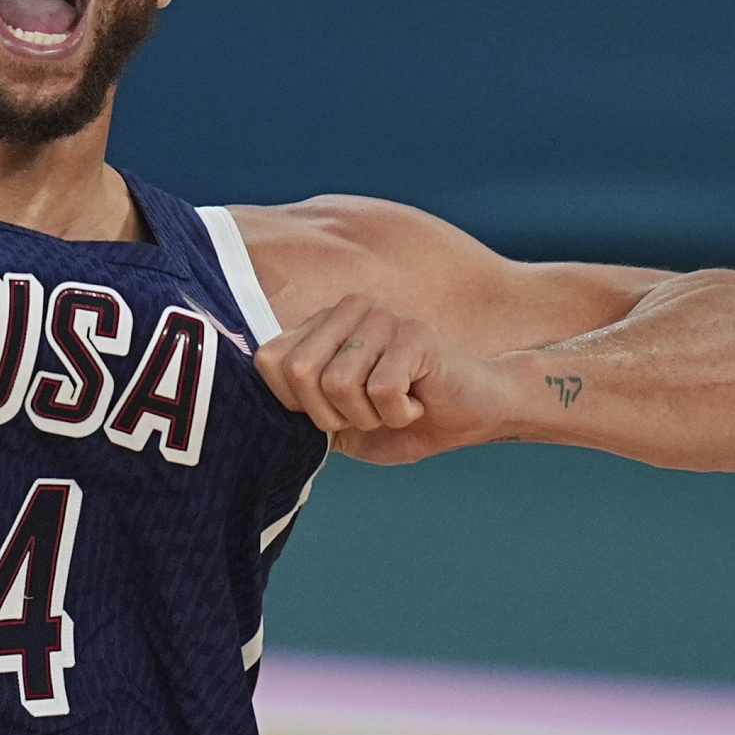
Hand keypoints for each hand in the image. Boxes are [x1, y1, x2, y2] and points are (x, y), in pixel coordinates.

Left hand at [253, 294, 514, 464]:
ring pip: (339, 384)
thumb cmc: (409, 418)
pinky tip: (418, 401)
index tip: (332, 414)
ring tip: (396, 405)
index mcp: (323, 325)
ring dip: (370, 416)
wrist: (479, 410)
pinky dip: (399, 414)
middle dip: (332, 415)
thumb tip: (255, 414)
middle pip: (299, 374)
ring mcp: (381, 316)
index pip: (268, 361)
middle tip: (369, 413)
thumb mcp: (343, 424)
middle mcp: (347, 310)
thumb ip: (302, 411)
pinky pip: (381, 389)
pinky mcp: (414, 332)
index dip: (295, 403)